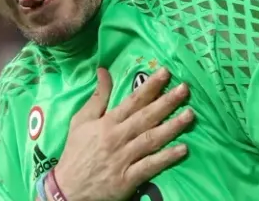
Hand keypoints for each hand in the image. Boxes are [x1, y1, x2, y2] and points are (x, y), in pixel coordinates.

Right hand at [51, 67, 191, 200]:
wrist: (68, 187)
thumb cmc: (76, 151)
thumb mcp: (81, 120)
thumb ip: (97, 97)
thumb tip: (104, 70)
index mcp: (107, 122)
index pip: (132, 101)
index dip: (150, 86)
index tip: (165, 73)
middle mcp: (117, 137)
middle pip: (146, 117)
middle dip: (166, 102)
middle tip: (185, 89)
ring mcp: (124, 158)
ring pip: (151, 139)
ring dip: (172, 126)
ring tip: (190, 114)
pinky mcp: (128, 178)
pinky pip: (150, 166)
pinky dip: (166, 158)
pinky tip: (182, 149)